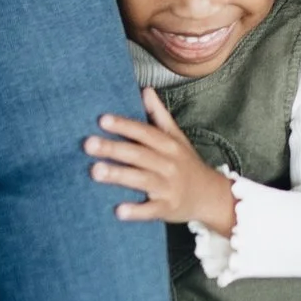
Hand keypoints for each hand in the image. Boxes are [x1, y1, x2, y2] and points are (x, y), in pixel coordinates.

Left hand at [84, 93, 238, 235]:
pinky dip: (136, 211)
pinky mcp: (168, 208)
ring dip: (118, 174)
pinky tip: (119, 211)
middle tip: (88, 144)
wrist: (212, 195)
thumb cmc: (187, 163)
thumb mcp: (177, 137)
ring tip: (95, 171)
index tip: (102, 119)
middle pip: (138, 154)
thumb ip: (159, 115)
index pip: (144, 132)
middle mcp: (169, 164)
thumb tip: (145, 89)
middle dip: (113, 148)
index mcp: (169, 145)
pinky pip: (151, 210)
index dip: (124, 125)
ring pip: (141, 179)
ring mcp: (168, 187)